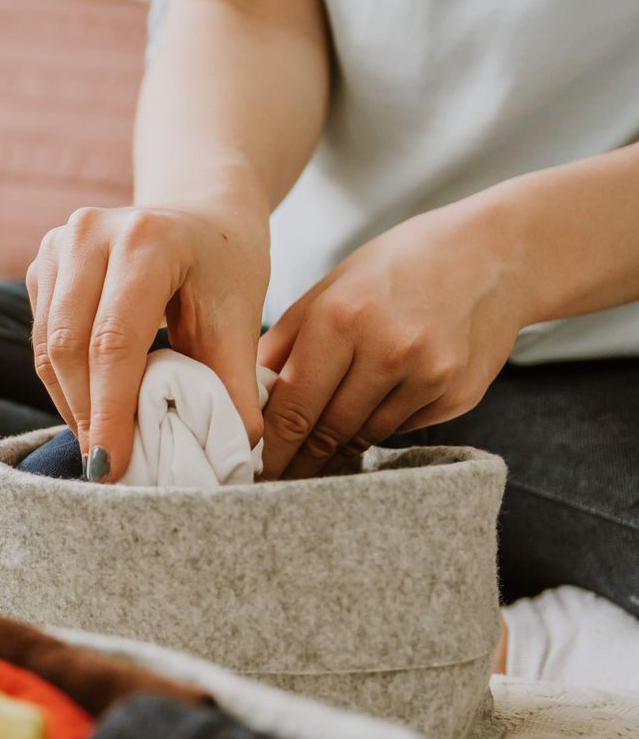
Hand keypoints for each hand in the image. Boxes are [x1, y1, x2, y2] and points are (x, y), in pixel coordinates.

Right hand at [27, 204, 270, 481]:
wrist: (201, 214)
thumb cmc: (225, 266)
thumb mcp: (240, 317)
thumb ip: (234, 385)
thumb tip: (234, 457)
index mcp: (147, 239)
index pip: (115, 340)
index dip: (110, 410)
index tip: (112, 467)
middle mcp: (90, 233)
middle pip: (69, 346)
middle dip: (86, 415)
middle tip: (106, 467)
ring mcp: (58, 245)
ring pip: (46, 348)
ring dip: (71, 404)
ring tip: (101, 443)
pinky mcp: (41, 264)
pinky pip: (40, 340)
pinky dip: (64, 383)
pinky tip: (93, 407)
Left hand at [257, 198, 529, 479]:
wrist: (493, 256)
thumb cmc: (396, 269)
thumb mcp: (329, 289)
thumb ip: (283, 344)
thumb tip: (244, 396)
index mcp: (342, 319)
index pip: (292, 407)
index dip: (269, 449)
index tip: (252, 471)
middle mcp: (389, 350)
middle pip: (328, 430)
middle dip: (298, 461)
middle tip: (274, 482)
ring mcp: (429, 376)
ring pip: (364, 436)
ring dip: (336, 451)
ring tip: (312, 463)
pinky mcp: (459, 394)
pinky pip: (402, 429)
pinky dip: (380, 428)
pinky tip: (371, 416)